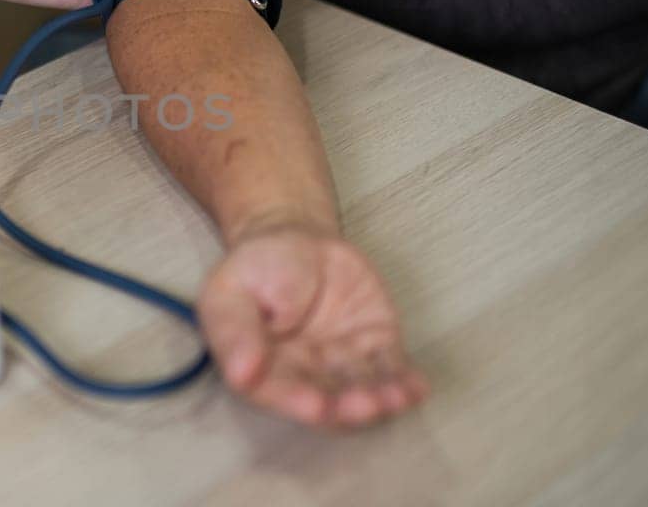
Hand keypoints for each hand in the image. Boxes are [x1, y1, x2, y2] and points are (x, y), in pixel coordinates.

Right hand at [198, 224, 427, 426]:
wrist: (294, 239)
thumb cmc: (257, 268)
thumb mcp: (231, 290)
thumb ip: (236, 331)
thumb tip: (242, 374)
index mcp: (262, 368)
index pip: (278, 391)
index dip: (297, 401)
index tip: (316, 406)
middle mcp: (305, 373)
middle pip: (327, 399)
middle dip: (347, 408)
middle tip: (363, 405)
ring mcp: (343, 361)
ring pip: (362, 389)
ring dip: (381, 399)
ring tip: (395, 397)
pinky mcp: (375, 343)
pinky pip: (392, 367)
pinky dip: (405, 382)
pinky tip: (416, 388)